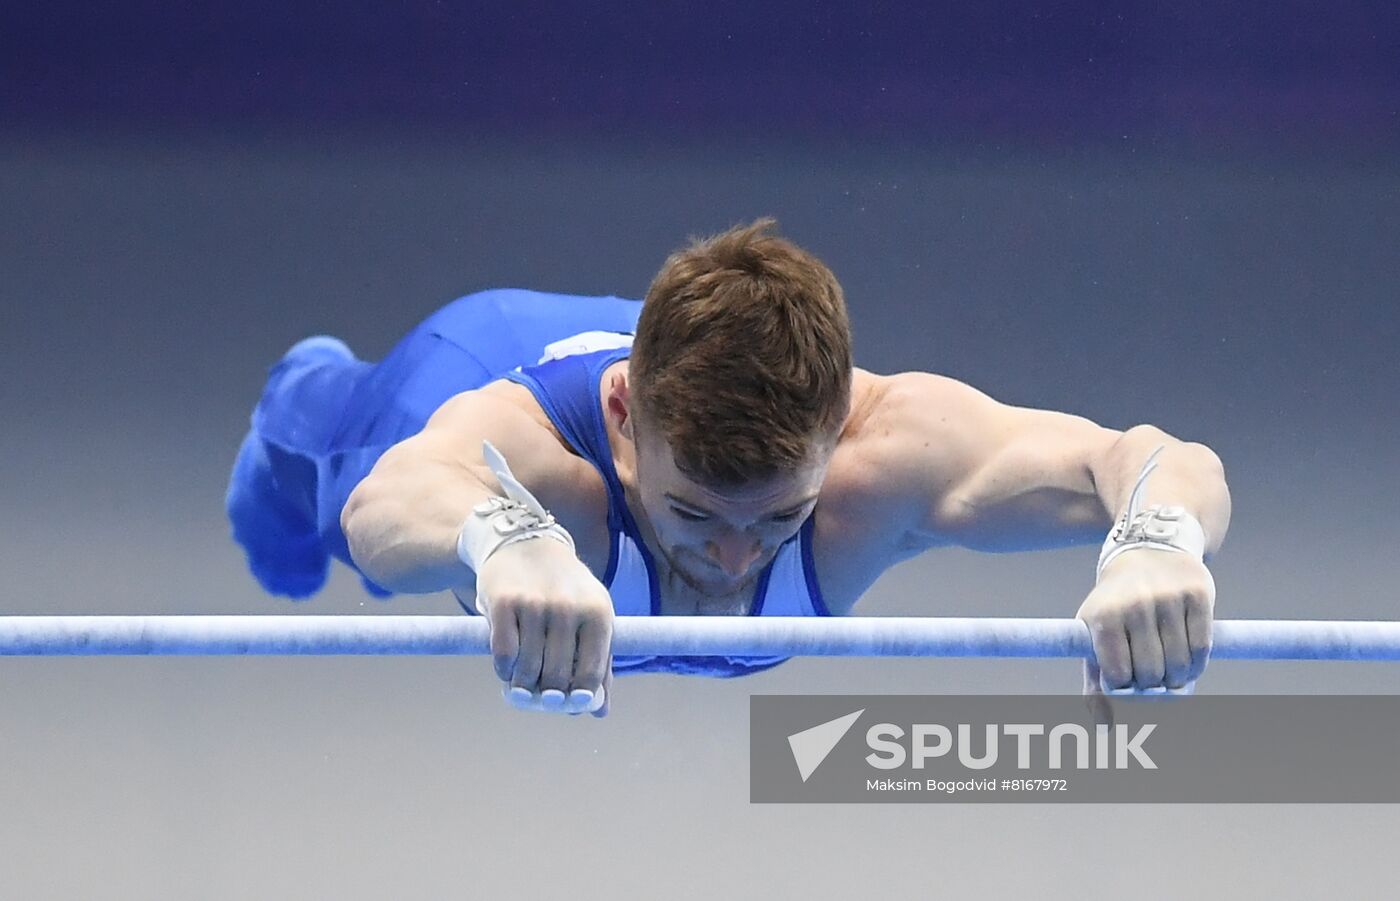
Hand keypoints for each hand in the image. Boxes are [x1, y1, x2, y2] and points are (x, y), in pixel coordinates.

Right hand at [475, 537, 613, 716]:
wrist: (524, 543)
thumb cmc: (563, 589)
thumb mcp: (591, 615)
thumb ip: (599, 662)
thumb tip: (599, 711)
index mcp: (598, 612)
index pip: (592, 672)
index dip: (579, 698)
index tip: (567, 705)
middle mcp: (568, 607)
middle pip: (558, 676)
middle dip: (548, 695)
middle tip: (539, 697)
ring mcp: (535, 604)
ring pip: (529, 669)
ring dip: (523, 686)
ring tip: (521, 685)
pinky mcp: (504, 603)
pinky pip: (503, 655)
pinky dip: (504, 671)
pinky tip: (507, 669)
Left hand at [1076, 549, 1214, 712]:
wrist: (1147, 550)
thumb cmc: (1115, 604)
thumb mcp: (1093, 634)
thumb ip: (1094, 681)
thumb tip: (1105, 727)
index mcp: (1103, 617)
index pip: (1118, 676)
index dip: (1125, 687)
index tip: (1127, 681)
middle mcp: (1135, 605)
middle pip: (1151, 674)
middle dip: (1153, 685)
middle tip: (1152, 679)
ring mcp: (1168, 598)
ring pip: (1180, 664)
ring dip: (1178, 679)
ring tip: (1171, 673)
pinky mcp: (1198, 594)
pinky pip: (1202, 648)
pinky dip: (1197, 664)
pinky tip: (1188, 662)